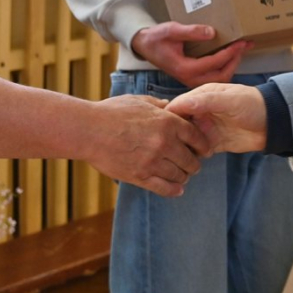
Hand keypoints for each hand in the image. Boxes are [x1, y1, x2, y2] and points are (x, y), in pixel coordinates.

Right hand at [83, 94, 207, 197]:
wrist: (88, 130)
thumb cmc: (111, 113)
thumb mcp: (139, 102)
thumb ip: (159, 105)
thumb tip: (171, 106)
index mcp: (167, 122)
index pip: (197, 137)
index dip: (203, 145)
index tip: (204, 150)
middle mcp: (164, 143)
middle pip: (191, 160)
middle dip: (194, 164)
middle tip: (193, 165)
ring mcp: (152, 161)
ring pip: (180, 176)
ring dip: (183, 177)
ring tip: (182, 176)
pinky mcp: (140, 176)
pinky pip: (164, 188)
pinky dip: (174, 190)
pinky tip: (177, 189)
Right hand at [131, 23, 252, 86]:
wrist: (145, 46)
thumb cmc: (157, 38)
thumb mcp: (172, 30)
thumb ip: (191, 31)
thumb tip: (212, 32)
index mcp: (184, 69)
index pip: (213, 63)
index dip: (229, 53)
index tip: (240, 42)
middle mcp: (189, 78)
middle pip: (220, 76)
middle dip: (235, 60)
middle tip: (244, 46)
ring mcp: (192, 80)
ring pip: (219, 78)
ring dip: (232, 64)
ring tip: (242, 49)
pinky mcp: (194, 77)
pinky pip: (214, 76)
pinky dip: (225, 66)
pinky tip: (231, 54)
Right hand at [168, 83, 267, 153]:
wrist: (272, 123)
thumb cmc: (252, 104)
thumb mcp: (230, 99)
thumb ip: (206, 101)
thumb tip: (181, 104)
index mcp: (201, 96)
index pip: (177, 106)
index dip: (167, 117)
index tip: (158, 130)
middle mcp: (200, 113)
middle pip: (178, 125)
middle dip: (172, 136)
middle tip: (166, 148)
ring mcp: (206, 129)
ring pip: (185, 140)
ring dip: (182, 148)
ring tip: (179, 156)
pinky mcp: (213, 143)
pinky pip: (197, 152)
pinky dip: (193, 156)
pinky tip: (192, 161)